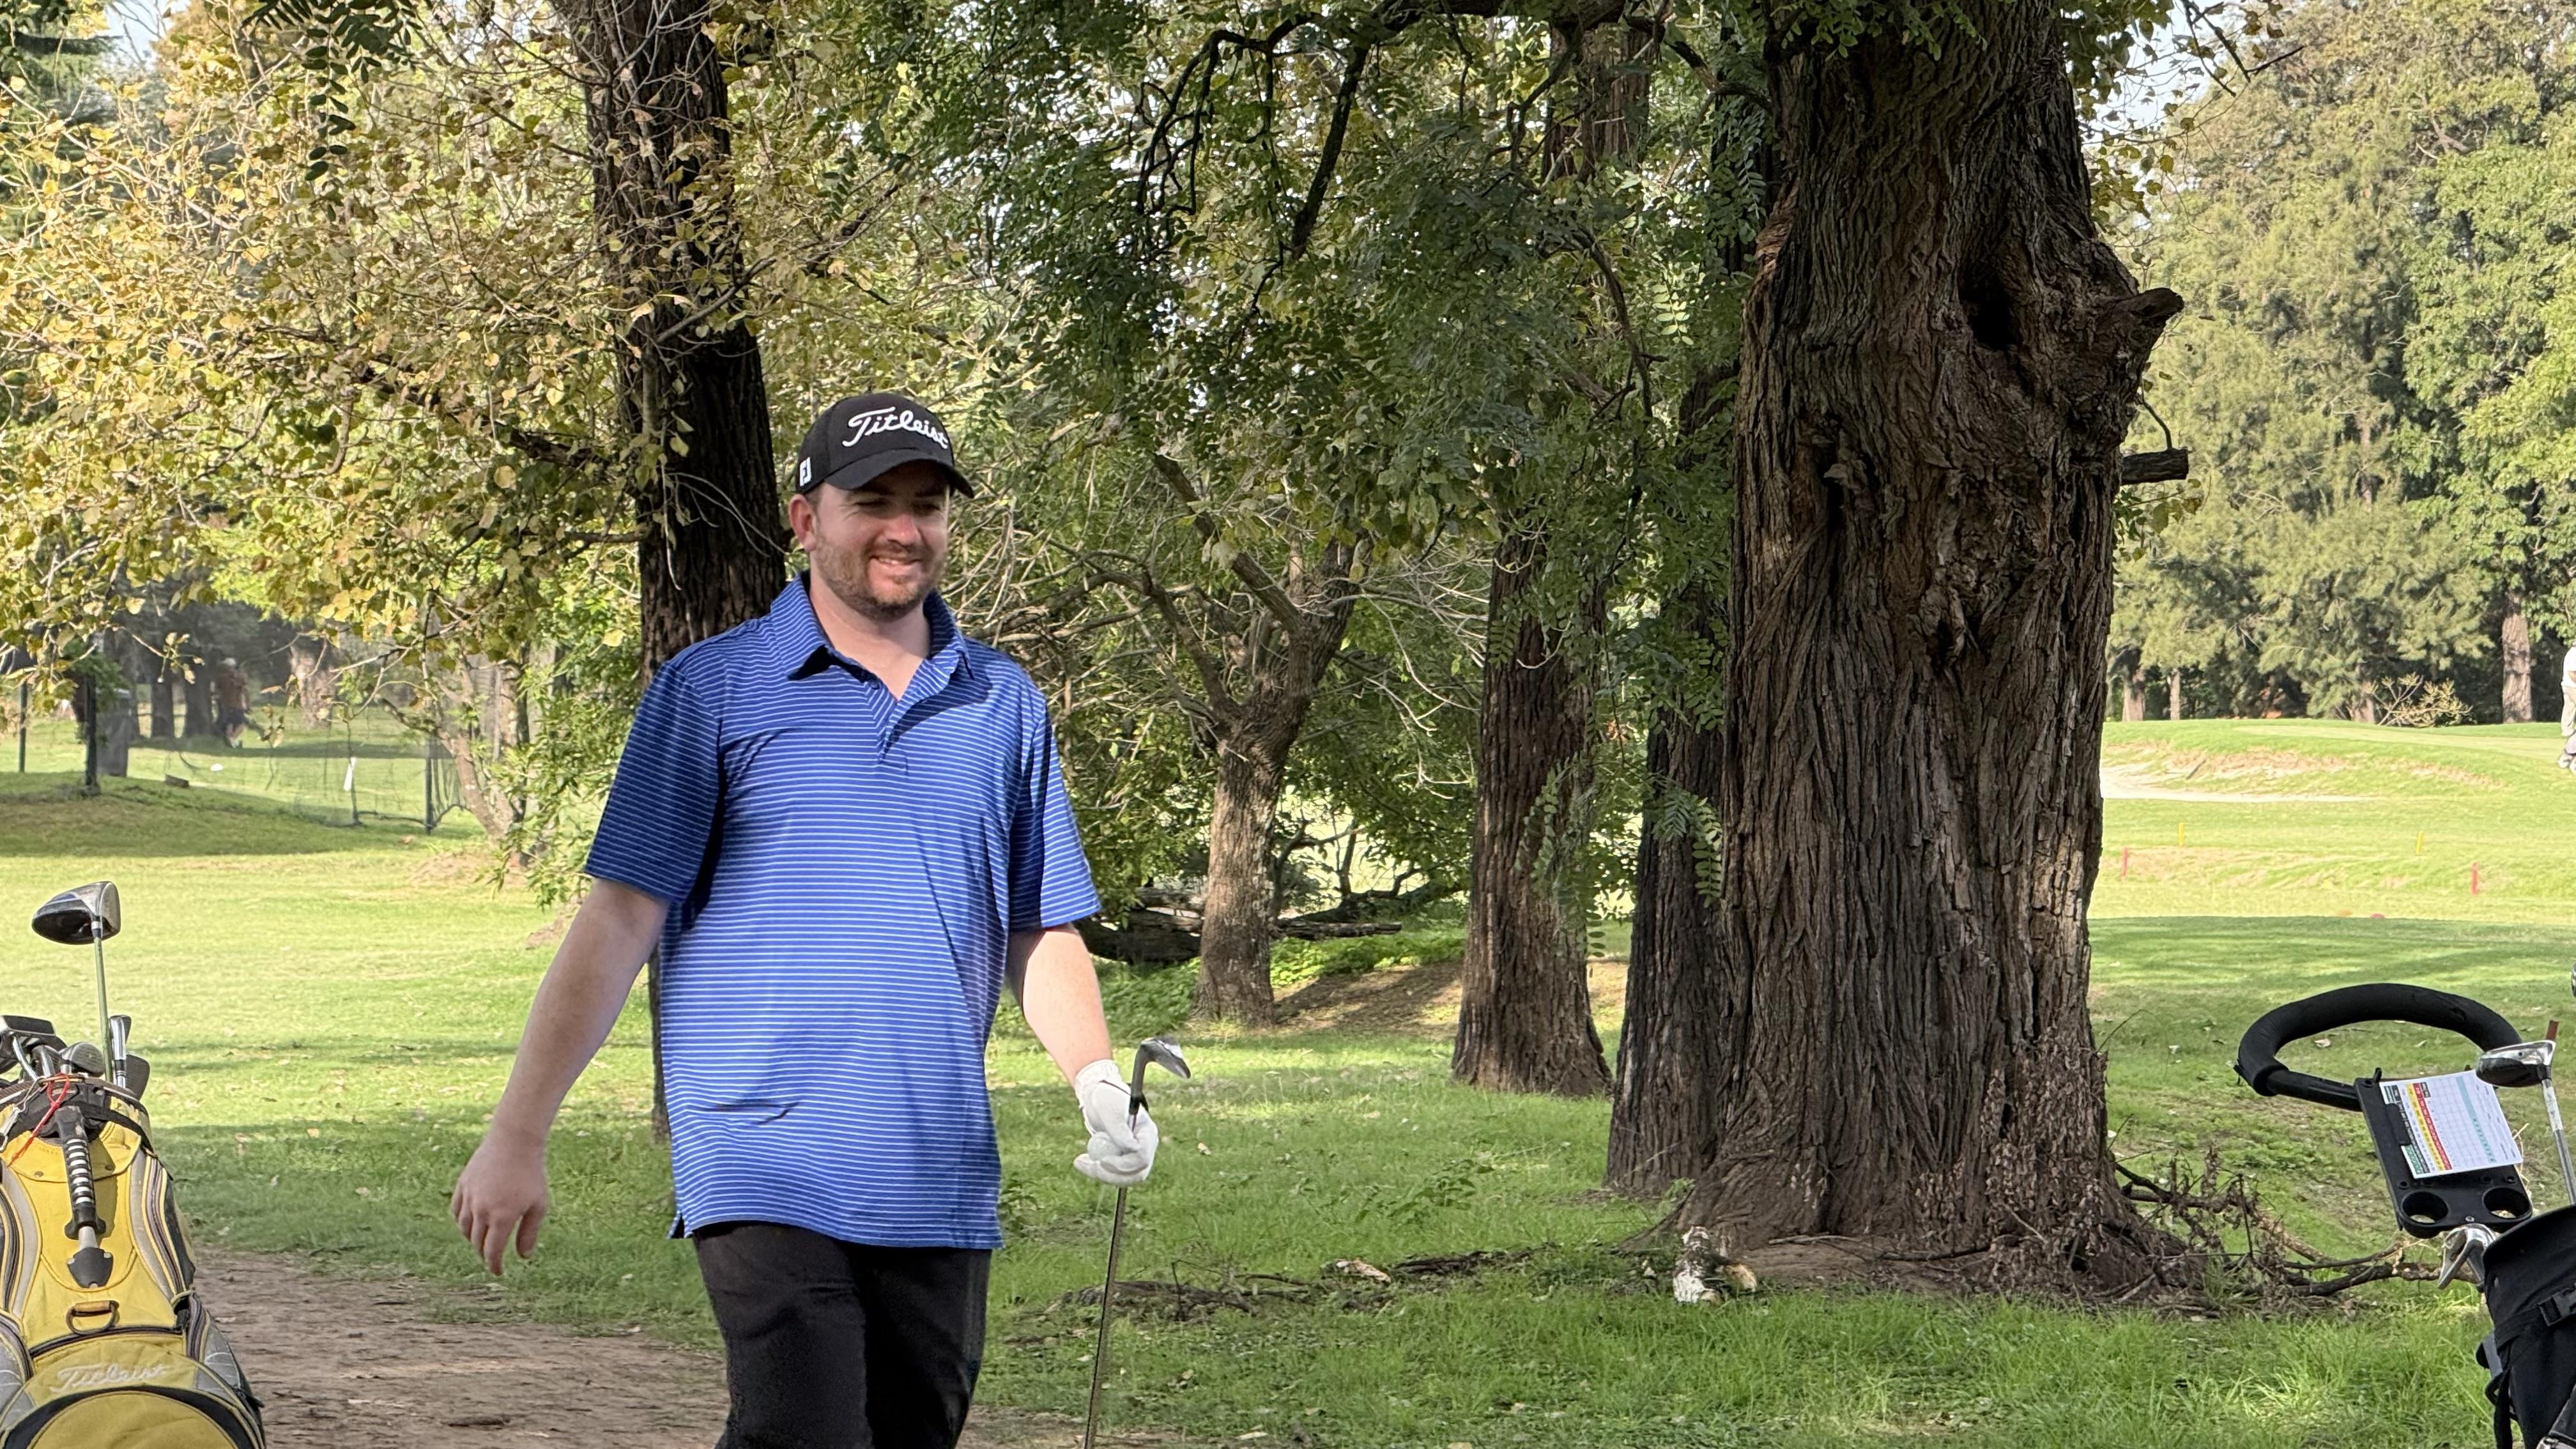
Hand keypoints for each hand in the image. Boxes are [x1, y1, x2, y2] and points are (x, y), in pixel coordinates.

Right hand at [452, 1129, 549, 1274]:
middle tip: (492, 1256)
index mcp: (502, 1218)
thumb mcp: (538, 1205)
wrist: (514, 1141)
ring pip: (464, 1228)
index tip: (498, 1272)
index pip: (492, 1252)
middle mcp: (481, 1211)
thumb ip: (529, 1233)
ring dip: (472, 1239)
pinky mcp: (462, 1185)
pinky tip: (469, 1223)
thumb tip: (524, 1257)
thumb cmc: (532, 1173)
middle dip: (484, 1253)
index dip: (494, 1265)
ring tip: (481, 1241)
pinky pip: (456, 1211)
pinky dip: (461, 1221)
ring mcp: (469, 1197)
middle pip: (477, 1242)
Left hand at [1073, 1058, 1158, 1186]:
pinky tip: (1082, 1161)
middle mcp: (1146, 1147)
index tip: (1101, 1161)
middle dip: (1111, 1174)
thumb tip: (1131, 1148)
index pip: (1143, 1157)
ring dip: (1101, 1175)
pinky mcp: (1123, 1162)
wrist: (1099, 1099)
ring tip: (1080, 1162)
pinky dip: (1097, 1172)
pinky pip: (1113, 1175)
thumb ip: (1118, 1128)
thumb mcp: (1108, 1108)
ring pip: (1125, 1179)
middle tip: (1087, 1166)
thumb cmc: (1105, 1098)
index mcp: (1148, 1133)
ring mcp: (1135, 1156)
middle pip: (1136, 1173)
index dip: (1123, 1164)